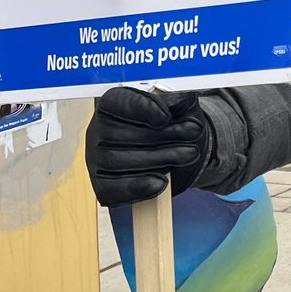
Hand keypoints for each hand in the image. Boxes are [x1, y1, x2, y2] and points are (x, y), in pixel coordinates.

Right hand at [85, 87, 211, 207]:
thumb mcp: (178, 107)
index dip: (142, 109)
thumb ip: (180, 103)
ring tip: (190, 153)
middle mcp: (98, 130)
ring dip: (159, 158)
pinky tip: (161, 182)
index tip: (166, 116)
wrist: (170, 150)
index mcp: (112, 103)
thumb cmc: (170, 123)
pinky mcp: (101, 184)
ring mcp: (96, 159)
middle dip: (162, 135)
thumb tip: (184, 102)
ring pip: (117, 160)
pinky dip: (137, 187)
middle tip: (194, 132)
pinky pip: (112, 189)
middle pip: (121, 134)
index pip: (118, 102)